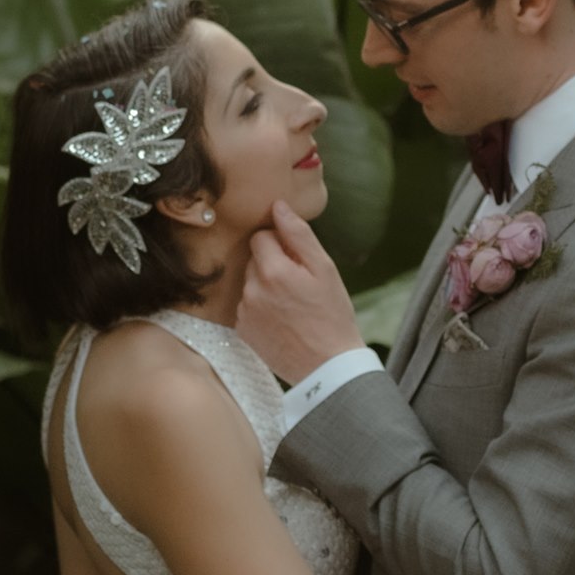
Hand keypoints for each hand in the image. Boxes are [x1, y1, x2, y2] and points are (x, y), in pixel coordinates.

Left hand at [236, 200, 364, 385]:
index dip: (282, 244)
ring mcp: (244, 312)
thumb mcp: (325, 270)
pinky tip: (282, 320)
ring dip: (266, 286)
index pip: (261, 236)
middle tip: (299, 285)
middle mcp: (252, 290)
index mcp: (273, 271)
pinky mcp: (242, 330)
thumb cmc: (332, 316)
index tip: (299, 261)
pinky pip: (247, 306)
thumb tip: (278, 206)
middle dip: (273, 264)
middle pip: (254, 259)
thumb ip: (299, 235)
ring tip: (292, 306)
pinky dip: (261, 308)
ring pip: (251, 283)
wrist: (327, 367)